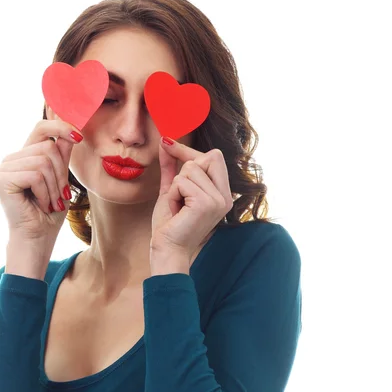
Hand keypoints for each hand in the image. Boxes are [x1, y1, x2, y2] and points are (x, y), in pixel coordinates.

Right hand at [0, 107, 82, 245]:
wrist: (37, 239)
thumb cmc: (49, 213)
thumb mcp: (61, 179)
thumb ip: (62, 155)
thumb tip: (71, 130)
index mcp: (24, 156)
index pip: (41, 128)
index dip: (60, 127)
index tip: (79, 137)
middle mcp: (11, 159)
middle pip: (47, 147)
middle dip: (61, 173)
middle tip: (60, 196)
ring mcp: (4, 169)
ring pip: (43, 161)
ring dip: (54, 186)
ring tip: (51, 202)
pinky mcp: (2, 180)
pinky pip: (35, 175)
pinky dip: (44, 192)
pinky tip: (41, 204)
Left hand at [150, 137, 233, 261]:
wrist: (167, 250)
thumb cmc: (170, 224)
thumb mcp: (172, 190)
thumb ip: (172, 166)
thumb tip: (166, 140)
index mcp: (223, 193)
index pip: (213, 156)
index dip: (188, 150)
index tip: (166, 144)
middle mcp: (225, 196)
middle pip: (207, 157)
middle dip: (184, 170)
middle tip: (177, 195)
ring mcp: (218, 200)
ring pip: (190, 169)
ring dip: (175, 187)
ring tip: (177, 207)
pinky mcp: (206, 204)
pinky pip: (181, 181)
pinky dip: (172, 195)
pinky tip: (176, 211)